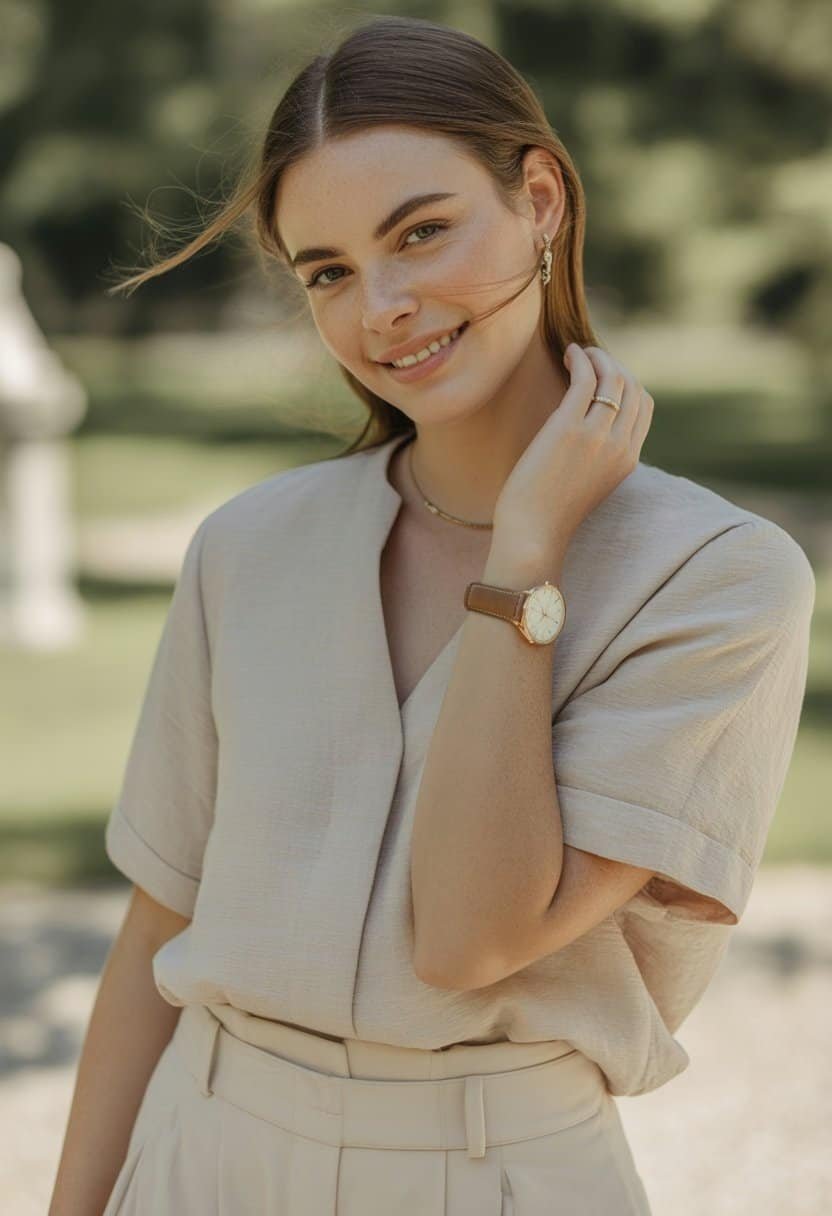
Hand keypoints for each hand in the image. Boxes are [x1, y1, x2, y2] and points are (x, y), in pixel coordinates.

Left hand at [492, 344, 653, 556]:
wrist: (533, 534)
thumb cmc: (549, 512)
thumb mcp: (587, 482)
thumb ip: (597, 454)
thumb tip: (584, 425)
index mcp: (628, 459)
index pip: (643, 405)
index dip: (625, 382)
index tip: (602, 374)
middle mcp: (620, 446)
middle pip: (633, 386)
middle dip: (613, 364)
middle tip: (589, 357)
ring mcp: (597, 436)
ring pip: (614, 377)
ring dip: (597, 356)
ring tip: (576, 352)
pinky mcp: (570, 428)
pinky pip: (586, 379)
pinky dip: (581, 359)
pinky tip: (568, 354)